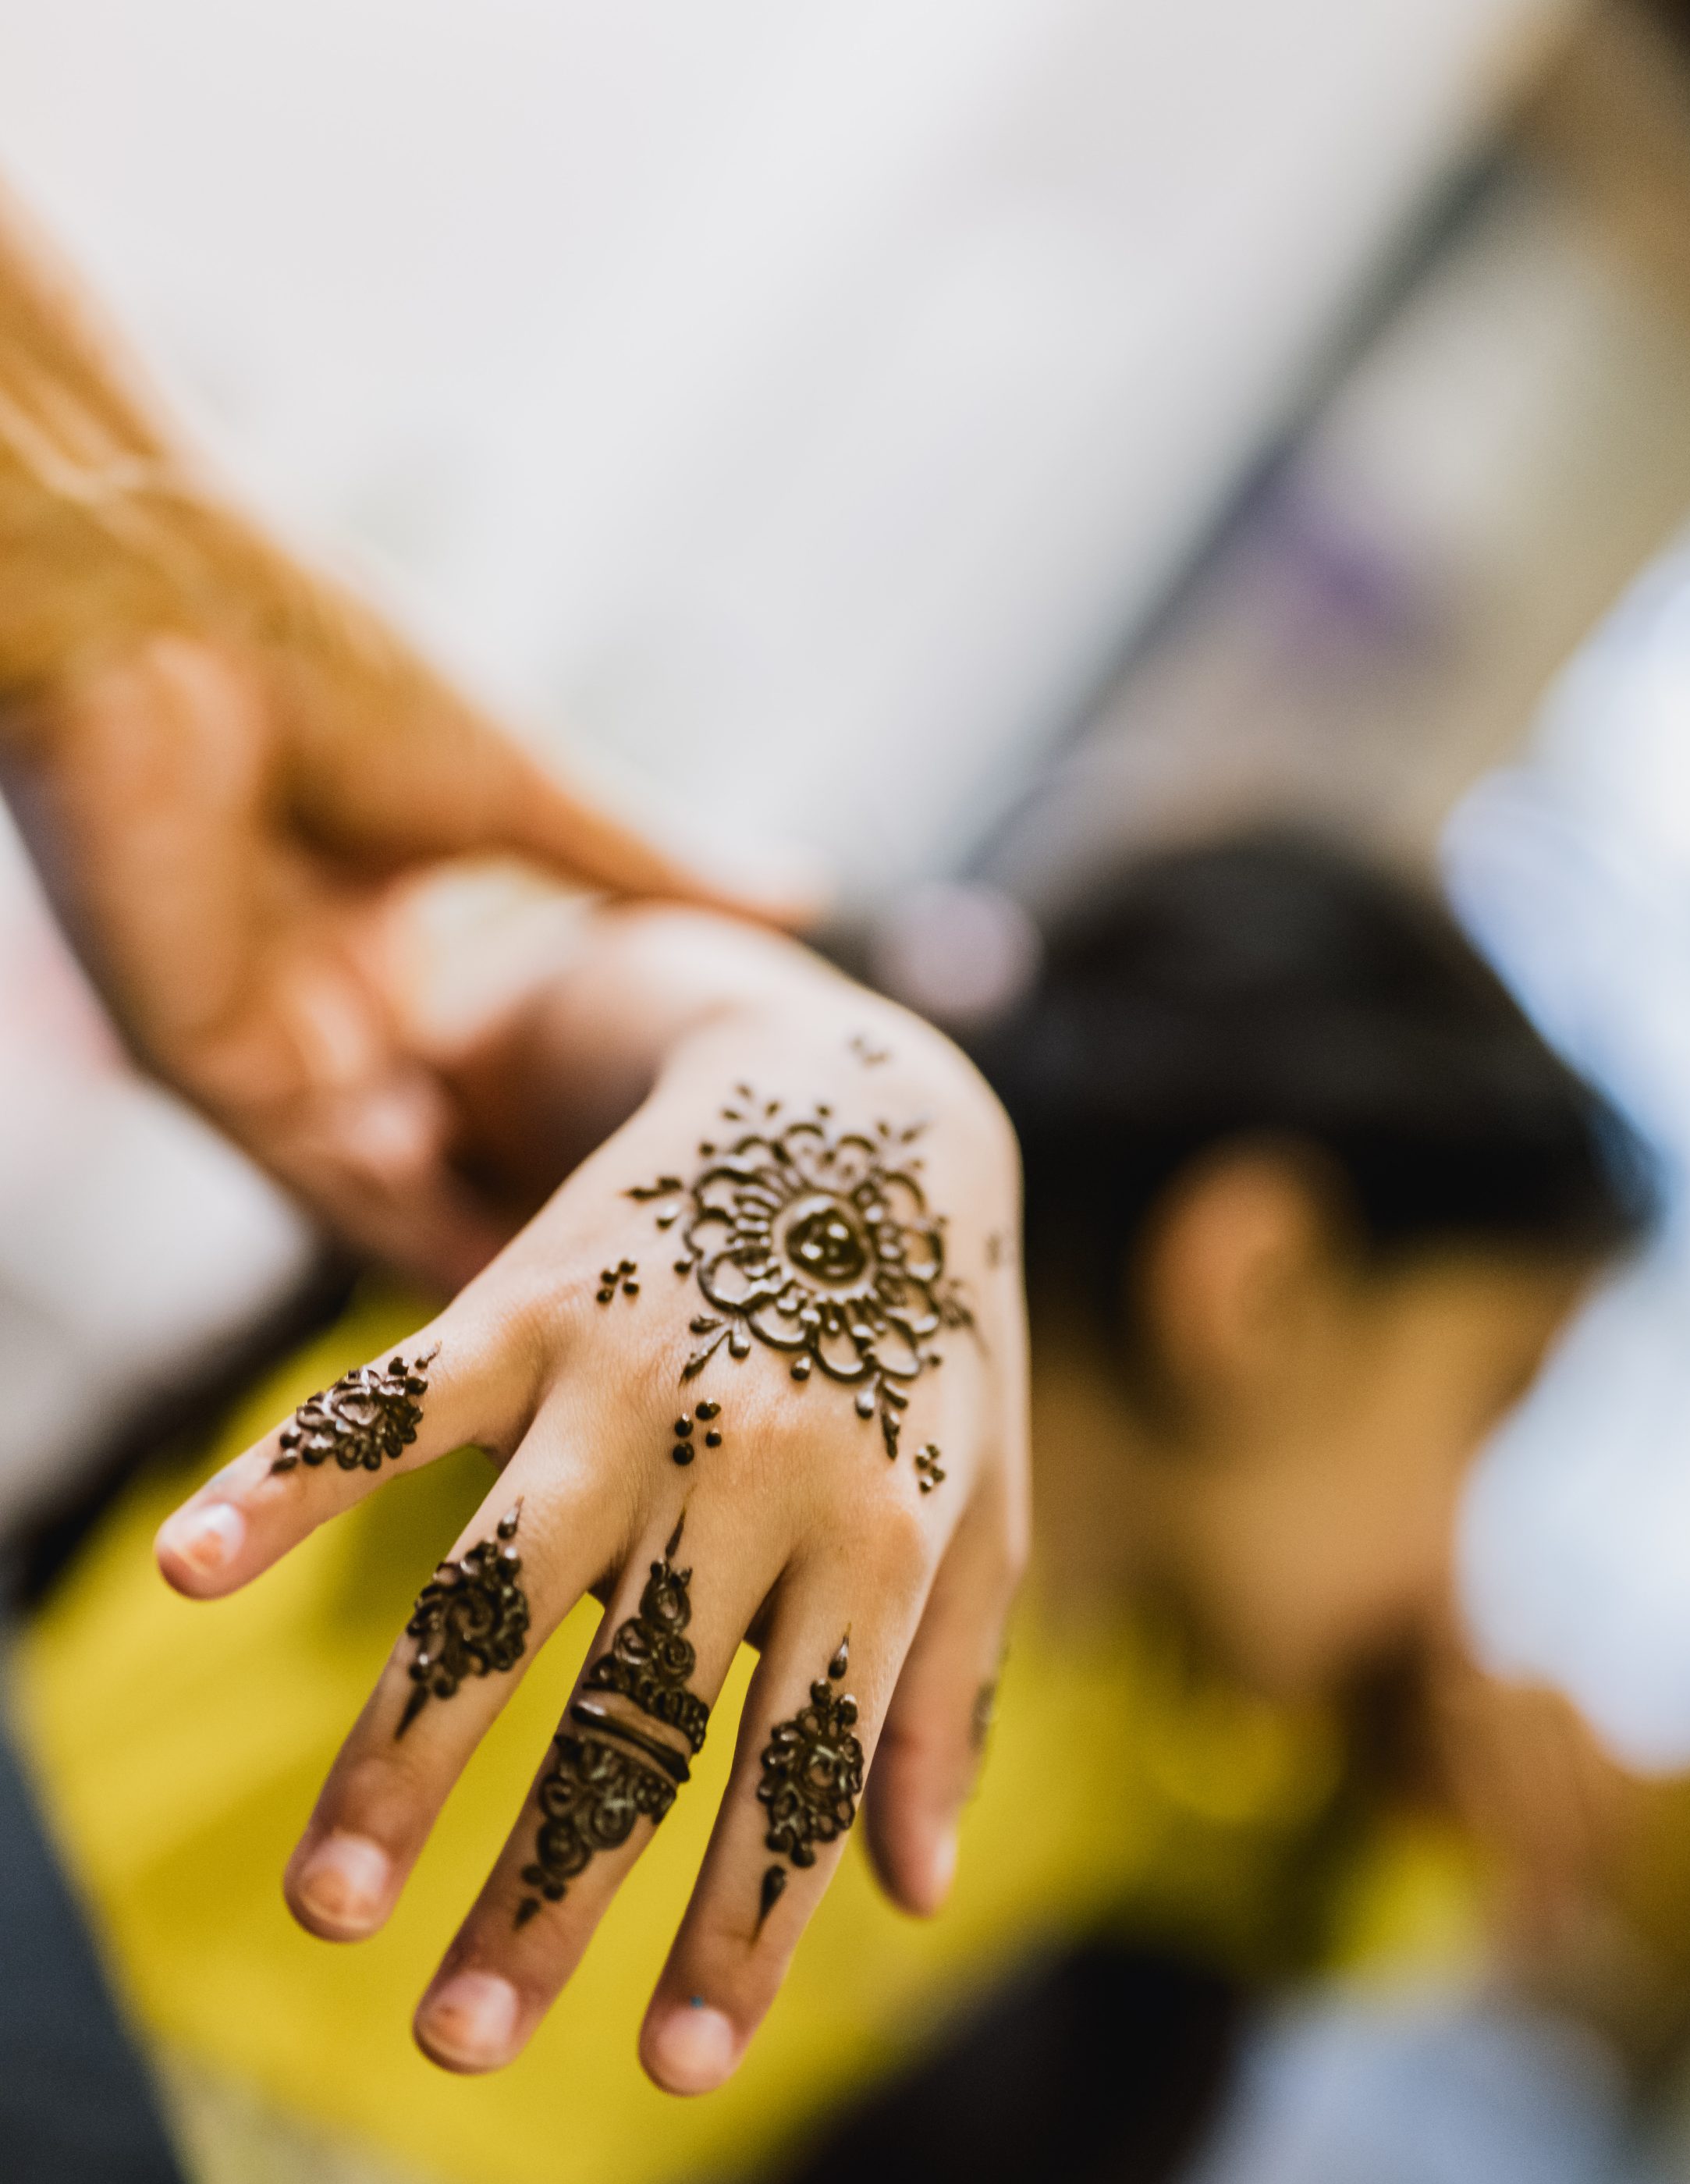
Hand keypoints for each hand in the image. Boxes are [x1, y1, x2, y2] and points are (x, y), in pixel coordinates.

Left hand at [0, 176, 765, 1285]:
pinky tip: (507, 1303)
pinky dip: (404, 1244)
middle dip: (540, 1228)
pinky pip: (319, 1192)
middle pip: (446, 1154)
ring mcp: (269, 1045)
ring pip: (391, 1196)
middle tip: (663, 1317)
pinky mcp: (214, 1073)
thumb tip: (808, 895)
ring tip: (611, 1344)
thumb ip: (656, 868)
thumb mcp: (535, 791)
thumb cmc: (334, 669)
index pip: (490, 1079)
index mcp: (384, 932)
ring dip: (485, 1262)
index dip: (578, 1145)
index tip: (687, 1216)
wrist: (167, 619)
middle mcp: (325, 1005)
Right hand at [155, 950, 1028, 2092]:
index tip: (669, 2071)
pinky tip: (183, 1570)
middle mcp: (750, 1472)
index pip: (800, 1772)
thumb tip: (913, 1904)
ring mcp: (624, 1384)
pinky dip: (283, 1479)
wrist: (867, 1111)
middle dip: (547, 1889)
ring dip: (402, 1753)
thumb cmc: (930, 1349)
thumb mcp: (984, 1519)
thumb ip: (945, 1699)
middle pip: (634, 1715)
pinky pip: (388, 1401)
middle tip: (457, 2044)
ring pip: (492, 1592)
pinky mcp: (525, 1304)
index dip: (741, 1924)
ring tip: (325, 1905)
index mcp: (877, 1541)